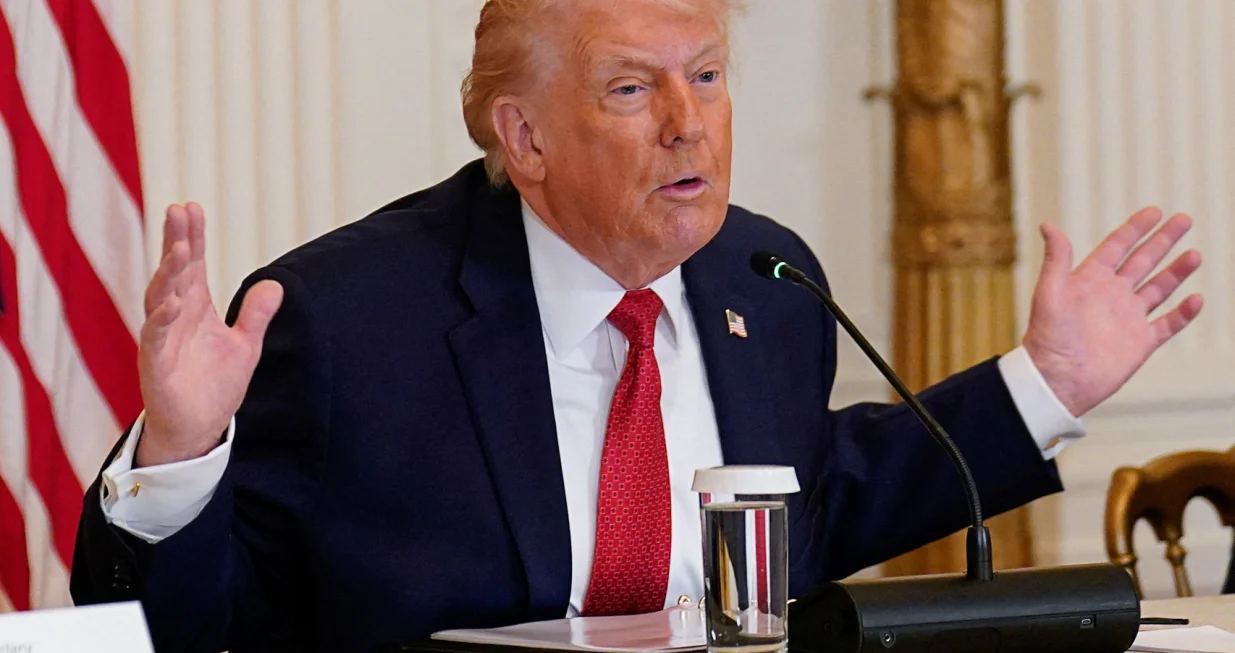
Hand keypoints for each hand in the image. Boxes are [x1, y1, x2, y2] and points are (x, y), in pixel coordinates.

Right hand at [135, 203, 283, 466]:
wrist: (199, 428)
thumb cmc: (215, 385)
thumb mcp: (245, 345)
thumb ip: (257, 315)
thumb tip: (276, 284)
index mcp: (195, 307)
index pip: (193, 264)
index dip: (192, 236)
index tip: (191, 206)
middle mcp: (175, 316)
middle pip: (173, 271)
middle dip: (176, 241)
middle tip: (178, 211)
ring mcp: (162, 337)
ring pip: (160, 297)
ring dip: (169, 272)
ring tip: (180, 248)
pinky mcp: (155, 363)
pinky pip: (155, 336)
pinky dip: (162, 318)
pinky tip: (174, 301)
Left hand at [1023, 207, 1203, 416]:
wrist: (1057, 380)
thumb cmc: (1047, 338)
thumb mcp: (1049, 293)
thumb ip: (1056, 259)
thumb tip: (1048, 225)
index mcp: (1089, 281)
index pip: (1117, 247)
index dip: (1135, 229)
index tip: (1155, 212)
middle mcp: (1111, 296)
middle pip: (1143, 261)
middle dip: (1163, 241)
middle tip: (1184, 220)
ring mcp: (1128, 318)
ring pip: (1158, 289)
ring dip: (1176, 271)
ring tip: (1194, 254)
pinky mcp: (1140, 342)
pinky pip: (1168, 324)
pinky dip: (1183, 312)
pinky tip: (1196, 298)